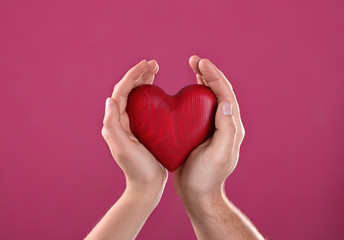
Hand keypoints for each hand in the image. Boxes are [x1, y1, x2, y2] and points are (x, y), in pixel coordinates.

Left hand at [85, 60, 167, 239]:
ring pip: (136, 96)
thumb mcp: (125, 149)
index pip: (121, 92)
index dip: (132, 76)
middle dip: (139, 75)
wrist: (147, 186)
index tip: (146, 64)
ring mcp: (131, 124)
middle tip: (153, 63)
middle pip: (128, 91)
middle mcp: (120, 121)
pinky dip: (150, 94)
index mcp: (115, 123)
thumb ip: (114, 125)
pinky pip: (144, 106)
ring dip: (144, 81)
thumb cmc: (138, 169)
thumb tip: (110, 100)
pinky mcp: (142, 128)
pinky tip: (158, 89)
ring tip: (155, 69)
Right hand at [174, 55, 244, 201]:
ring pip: (210, 98)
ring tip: (193, 67)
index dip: (214, 76)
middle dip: (209, 73)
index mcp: (231, 127)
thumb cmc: (206, 178)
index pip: (225, 94)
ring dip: (203, 80)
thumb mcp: (218, 156)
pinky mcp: (202, 131)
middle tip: (195, 60)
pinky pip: (199, 108)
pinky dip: (195, 94)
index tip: (200, 63)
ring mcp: (213, 127)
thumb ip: (226, 130)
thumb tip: (227, 101)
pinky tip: (187, 89)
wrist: (198, 194)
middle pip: (219, 92)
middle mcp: (225, 124)